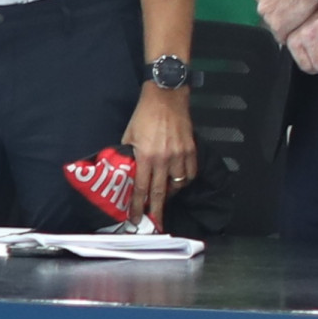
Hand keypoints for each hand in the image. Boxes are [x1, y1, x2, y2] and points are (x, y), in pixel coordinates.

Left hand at [121, 85, 196, 226]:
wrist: (166, 97)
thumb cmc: (144, 114)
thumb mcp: (129, 134)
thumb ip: (129, 154)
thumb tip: (126, 171)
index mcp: (145, 155)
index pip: (140, 187)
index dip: (137, 205)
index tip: (135, 218)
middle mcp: (163, 159)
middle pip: (160, 192)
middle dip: (156, 210)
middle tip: (154, 222)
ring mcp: (179, 156)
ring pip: (177, 185)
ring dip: (170, 194)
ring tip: (164, 197)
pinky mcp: (191, 151)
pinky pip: (190, 174)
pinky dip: (184, 181)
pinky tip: (178, 181)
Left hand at [252, 0, 317, 41]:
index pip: (266, 7)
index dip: (278, 9)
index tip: (287, 8)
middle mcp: (262, 6)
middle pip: (270, 19)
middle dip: (281, 18)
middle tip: (295, 15)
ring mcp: (269, 17)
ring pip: (276, 28)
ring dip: (286, 27)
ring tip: (299, 21)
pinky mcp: (279, 27)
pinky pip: (282, 37)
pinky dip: (290, 35)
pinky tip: (299, 28)